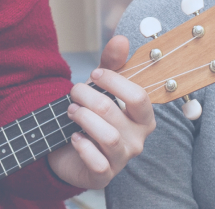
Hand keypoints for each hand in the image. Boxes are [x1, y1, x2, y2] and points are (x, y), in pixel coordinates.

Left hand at [47, 35, 155, 189]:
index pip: (138, 96)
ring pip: (108, 137)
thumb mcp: (102, 87)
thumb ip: (112, 65)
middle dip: (88, 97)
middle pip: (115, 112)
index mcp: (143, 117)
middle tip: (74, 93)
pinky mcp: (104, 175)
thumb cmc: (93, 116)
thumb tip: (121, 39)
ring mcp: (122, 159)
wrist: (70, 148)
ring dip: (83, 118)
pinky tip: (74, 138)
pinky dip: (82, 147)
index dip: (114, 82)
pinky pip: (98, 162)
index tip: (94, 75)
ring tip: (71, 112)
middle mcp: (138, 139)